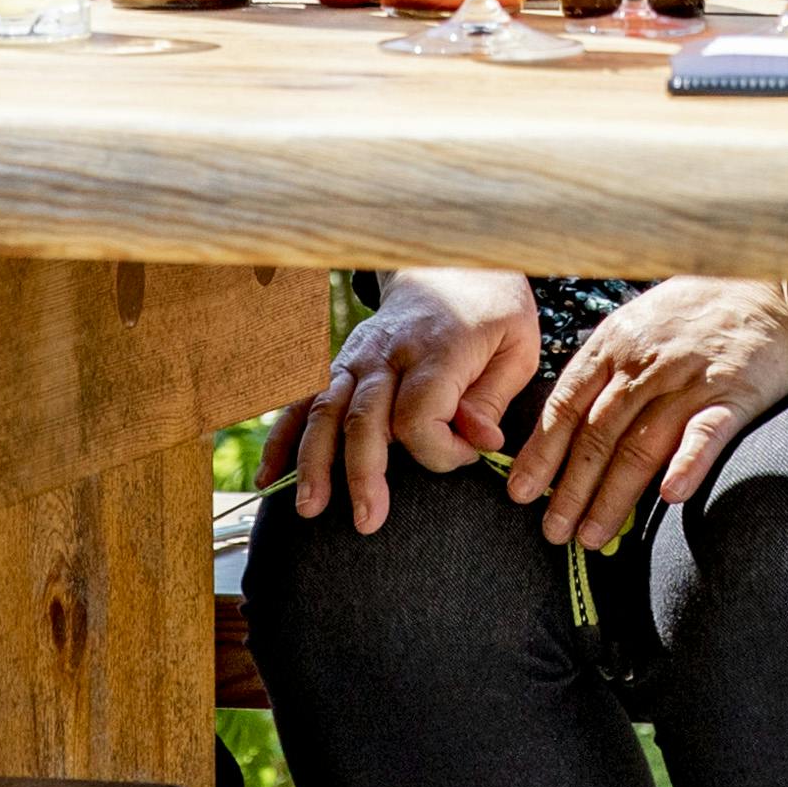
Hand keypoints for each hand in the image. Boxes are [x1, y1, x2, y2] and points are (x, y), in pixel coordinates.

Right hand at [268, 269, 543, 534]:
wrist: (450, 265)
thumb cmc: (491, 313)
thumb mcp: (517, 346)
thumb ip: (493, 397)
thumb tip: (479, 440)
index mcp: (437, 350)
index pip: (420, 415)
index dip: (441, 451)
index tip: (468, 455)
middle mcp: (387, 352)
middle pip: (364, 418)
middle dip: (362, 473)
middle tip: (368, 521)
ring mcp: (356, 356)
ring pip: (325, 411)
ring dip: (314, 461)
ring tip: (310, 508)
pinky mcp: (340, 363)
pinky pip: (304, 400)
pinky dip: (284, 437)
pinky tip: (270, 476)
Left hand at [515, 276, 787, 554]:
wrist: (778, 286)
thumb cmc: (707, 306)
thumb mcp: (644, 319)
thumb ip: (611, 363)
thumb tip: (572, 416)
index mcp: (616, 342)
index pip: (565, 405)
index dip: (541, 453)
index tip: (521, 492)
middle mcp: (646, 362)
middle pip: (596, 435)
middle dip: (569, 489)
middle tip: (553, 531)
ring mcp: (690, 378)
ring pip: (640, 445)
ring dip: (612, 496)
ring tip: (592, 536)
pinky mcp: (735, 392)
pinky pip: (706, 433)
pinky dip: (686, 464)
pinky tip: (670, 496)